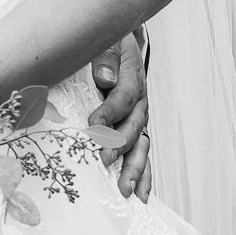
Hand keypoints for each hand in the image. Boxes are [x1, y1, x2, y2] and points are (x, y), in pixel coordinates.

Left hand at [89, 29, 150, 201]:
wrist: (118, 41)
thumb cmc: (107, 42)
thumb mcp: (106, 40)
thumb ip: (106, 56)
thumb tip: (106, 79)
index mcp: (132, 78)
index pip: (121, 98)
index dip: (108, 113)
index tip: (92, 126)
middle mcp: (139, 102)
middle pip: (134, 127)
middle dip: (120, 146)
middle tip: (104, 161)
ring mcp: (138, 118)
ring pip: (140, 146)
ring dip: (134, 169)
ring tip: (126, 191)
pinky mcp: (134, 129)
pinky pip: (140, 153)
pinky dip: (143, 174)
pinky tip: (140, 195)